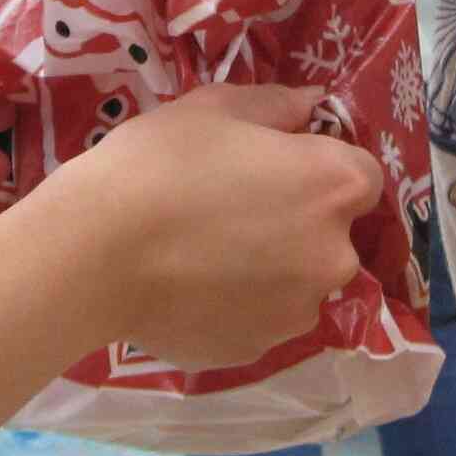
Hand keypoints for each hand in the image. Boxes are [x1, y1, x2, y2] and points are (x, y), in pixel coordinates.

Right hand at [36, 83, 380, 369]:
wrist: (93, 255)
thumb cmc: (157, 164)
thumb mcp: (214, 107)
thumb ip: (277, 104)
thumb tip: (312, 105)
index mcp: (334, 185)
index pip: (361, 174)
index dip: (320, 167)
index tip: (276, 166)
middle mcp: (334, 255)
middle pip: (333, 236)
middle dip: (298, 224)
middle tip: (231, 210)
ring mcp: (297, 311)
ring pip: (298, 283)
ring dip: (271, 269)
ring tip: (205, 255)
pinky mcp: (258, 350)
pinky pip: (260, 319)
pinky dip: (238, 306)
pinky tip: (190, 289)